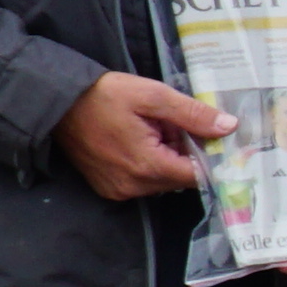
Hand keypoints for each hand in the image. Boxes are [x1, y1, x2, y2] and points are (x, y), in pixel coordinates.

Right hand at [56, 70, 229, 201]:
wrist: (57, 103)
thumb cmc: (105, 95)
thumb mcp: (154, 96)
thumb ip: (193, 115)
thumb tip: (229, 127)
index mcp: (148, 166)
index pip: (198, 175)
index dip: (210, 156)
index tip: (214, 138)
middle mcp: (134, 186)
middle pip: (181, 178)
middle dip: (185, 153)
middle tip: (171, 125)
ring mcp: (119, 191)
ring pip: (163, 180)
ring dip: (167, 158)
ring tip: (152, 130)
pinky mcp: (108, 189)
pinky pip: (143, 182)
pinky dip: (149, 164)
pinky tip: (138, 141)